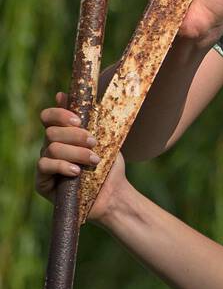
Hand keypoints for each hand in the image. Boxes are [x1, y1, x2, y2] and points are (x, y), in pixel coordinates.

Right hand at [36, 92, 128, 221]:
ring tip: (94, 160)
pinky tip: (76, 172)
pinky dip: (62, 166)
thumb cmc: (109, 166)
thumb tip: (61, 94)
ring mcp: (46, 165)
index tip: (78, 120)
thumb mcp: (102, 138)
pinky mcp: (43, 182)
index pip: (48, 117)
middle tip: (94, 142)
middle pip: (51, 132)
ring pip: (50, 148)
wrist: (114, 194)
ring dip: (75, 152)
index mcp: (62, 135)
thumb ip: (86, 118)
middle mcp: (50, 148)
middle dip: (75, 135)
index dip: (59, 114)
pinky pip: (44, 166)